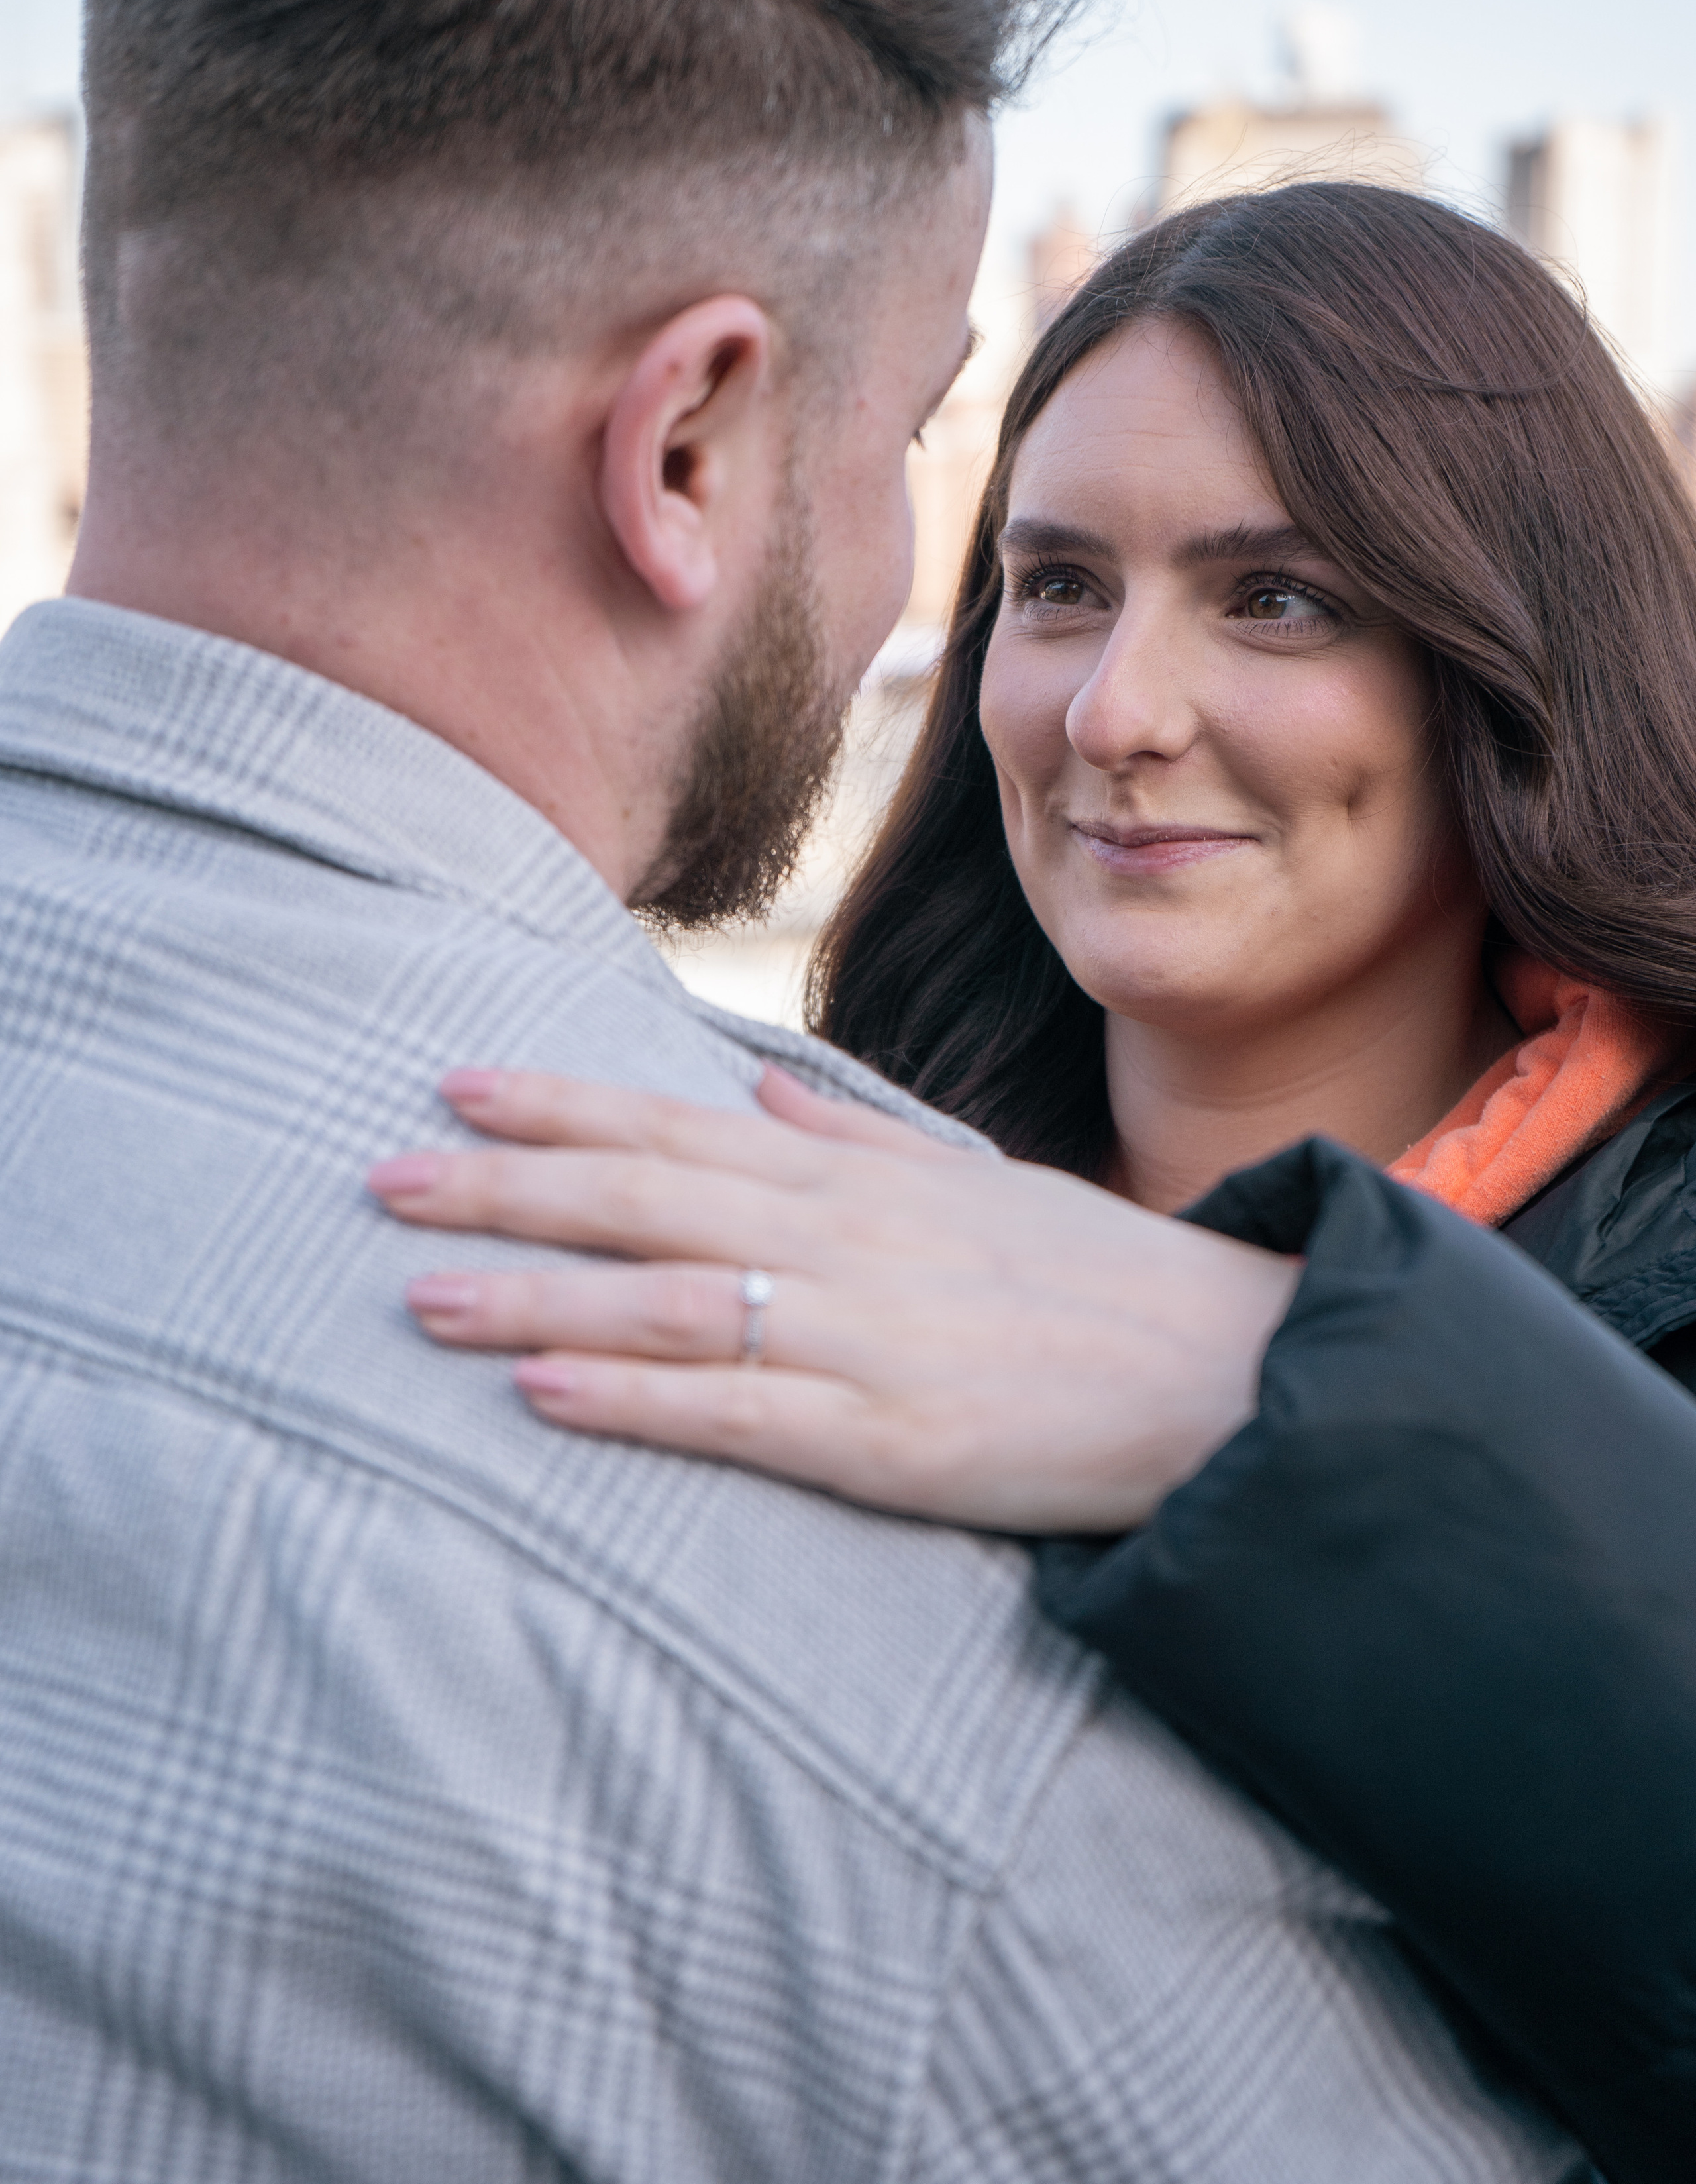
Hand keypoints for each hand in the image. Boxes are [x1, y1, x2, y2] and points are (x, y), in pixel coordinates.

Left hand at [367, 1066, 1299, 1531]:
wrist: (1226, 1371)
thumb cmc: (1094, 1279)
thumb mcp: (973, 1182)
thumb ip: (855, 1137)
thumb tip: (760, 1088)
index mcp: (858, 1179)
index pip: (678, 1123)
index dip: (559, 1108)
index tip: (454, 1088)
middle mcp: (845, 1241)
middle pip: (646, 1199)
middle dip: (506, 1188)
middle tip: (380, 1177)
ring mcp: (864, 1337)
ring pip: (669, 1302)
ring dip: (537, 1296)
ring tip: (421, 1292)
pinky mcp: (889, 1439)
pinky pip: (736, 1412)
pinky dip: (632, 1398)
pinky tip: (543, 1394)